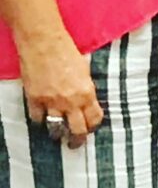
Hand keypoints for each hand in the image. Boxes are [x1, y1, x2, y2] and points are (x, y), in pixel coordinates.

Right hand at [19, 30, 100, 147]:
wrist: (43, 43)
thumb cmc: (66, 51)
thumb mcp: (85, 71)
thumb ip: (85, 88)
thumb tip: (86, 100)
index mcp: (87, 93)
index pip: (94, 118)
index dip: (93, 126)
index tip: (90, 128)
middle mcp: (70, 101)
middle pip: (77, 129)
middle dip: (77, 139)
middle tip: (75, 143)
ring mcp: (51, 101)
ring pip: (56, 128)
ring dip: (58, 133)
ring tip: (58, 136)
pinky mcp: (34, 98)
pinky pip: (37, 118)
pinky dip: (39, 120)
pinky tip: (42, 119)